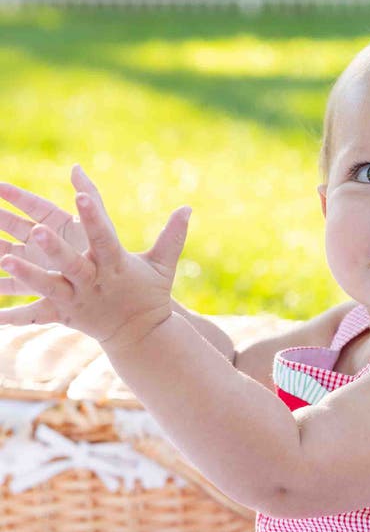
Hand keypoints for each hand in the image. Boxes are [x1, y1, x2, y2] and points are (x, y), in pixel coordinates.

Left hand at [0, 166, 191, 351]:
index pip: (104, 236)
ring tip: (5, 259)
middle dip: (55, 248)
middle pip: (74, 264)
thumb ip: (172, 236)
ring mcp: (78, 300)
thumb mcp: (162, 266)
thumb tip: (188, 207)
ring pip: (50, 286)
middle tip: (37, 231)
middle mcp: (95, 282)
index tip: (80, 193)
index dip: (92, 216)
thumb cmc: (150, 296)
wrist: (142, 338)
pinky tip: (0, 299)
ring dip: (28, 274)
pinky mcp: (66, 314)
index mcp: (117, 266)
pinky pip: (39, 310)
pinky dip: (18, 307)